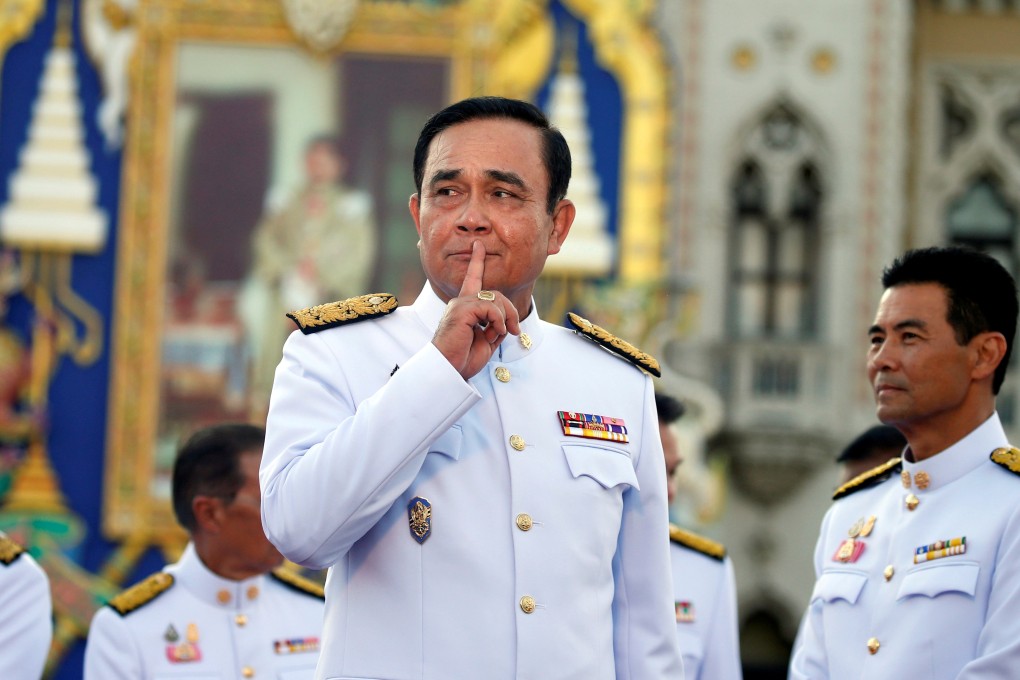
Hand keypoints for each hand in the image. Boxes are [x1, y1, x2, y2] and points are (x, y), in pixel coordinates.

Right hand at [432, 241, 520, 379]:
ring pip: (495, 299)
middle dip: (511, 311)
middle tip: (515, 331)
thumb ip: (496, 327)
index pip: (472, 280)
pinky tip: (494, 333)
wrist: (448, 370)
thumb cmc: (464, 358)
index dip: (476, 261)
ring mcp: (460, 305)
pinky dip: (498, 321)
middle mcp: (460, 302)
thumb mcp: (487, 340)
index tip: (478, 245)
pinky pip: (490, 307)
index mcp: (465, 308)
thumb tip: (508, 322)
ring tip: (500, 334)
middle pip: (495, 293)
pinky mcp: (462, 310)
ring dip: (505, 318)